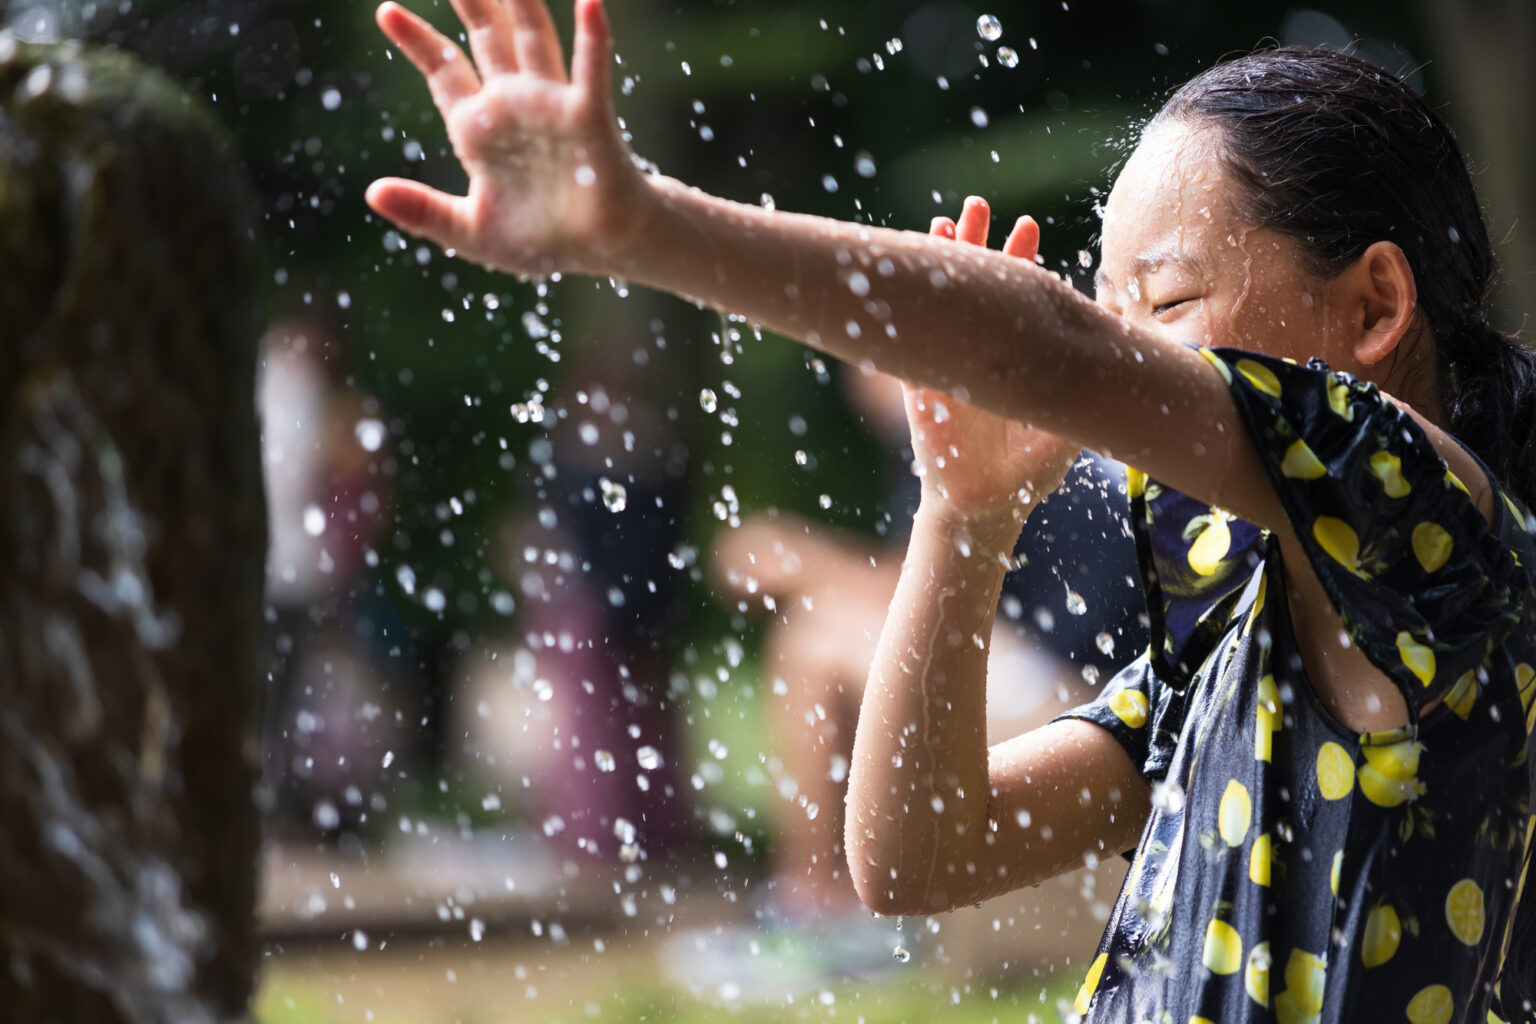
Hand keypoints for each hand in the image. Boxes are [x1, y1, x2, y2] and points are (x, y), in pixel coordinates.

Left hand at [366, 0, 644, 276]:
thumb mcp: (470, 231)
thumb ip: (423, 211)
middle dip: (470, 2)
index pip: (445, 71)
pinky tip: (588, 2)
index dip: (418, 41)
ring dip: (521, 2)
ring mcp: (551, 107)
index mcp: (481, 129)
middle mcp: (514, 105)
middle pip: (488, 37)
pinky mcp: (588, 120)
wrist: (600, 254)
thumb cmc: (542, 241)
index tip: (387, 11)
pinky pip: (589, 73)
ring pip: (533, 39)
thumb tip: (372, 193)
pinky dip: (592, 39)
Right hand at [904, 197, 1076, 526]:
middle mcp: (979, 351)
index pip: (1016, 294)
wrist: (988, 505)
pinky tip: (905, 278)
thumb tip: (1125, 348)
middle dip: (978, 244)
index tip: (1028, 227)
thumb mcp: (1068, 422)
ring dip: (941, 264)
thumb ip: (1089, 389)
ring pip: (943, 302)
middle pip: (976, 286)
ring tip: (944, 222)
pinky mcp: (921, 388)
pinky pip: (913, 342)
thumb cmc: (1030, 470)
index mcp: (1013, 352)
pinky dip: (910, 310)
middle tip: (981, 205)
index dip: (1020, 259)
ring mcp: (949, 365)